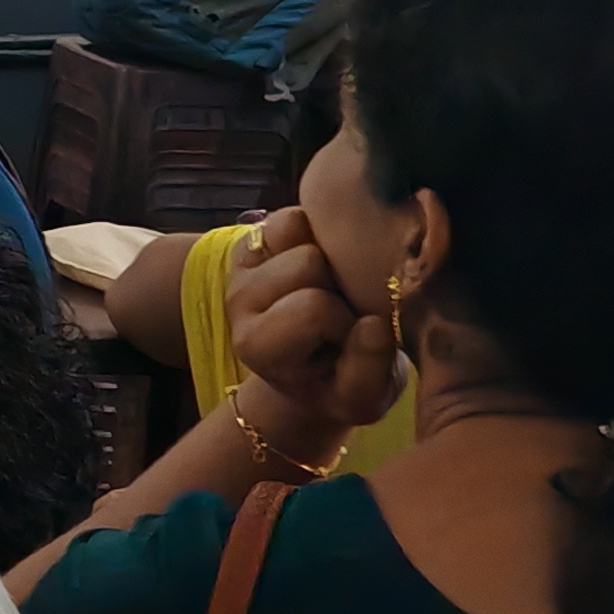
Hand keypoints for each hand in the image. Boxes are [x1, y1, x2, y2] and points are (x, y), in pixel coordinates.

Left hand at [227, 207, 402, 432]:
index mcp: (257, 344)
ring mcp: (244, 266)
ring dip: (328, 254)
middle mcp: (239, 300)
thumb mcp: (361, 398)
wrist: (317, 366)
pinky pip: (292, 216)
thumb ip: (368, 371)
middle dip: (338, 285)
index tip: (348, 339)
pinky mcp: (256, 240)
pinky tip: (327, 260)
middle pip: (306, 263)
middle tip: (345, 309)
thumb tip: (373, 325)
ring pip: (296, 231)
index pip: (312, 309)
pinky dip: (316, 230)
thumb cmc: (340, 384)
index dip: (344, 321)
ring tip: (335, 286)